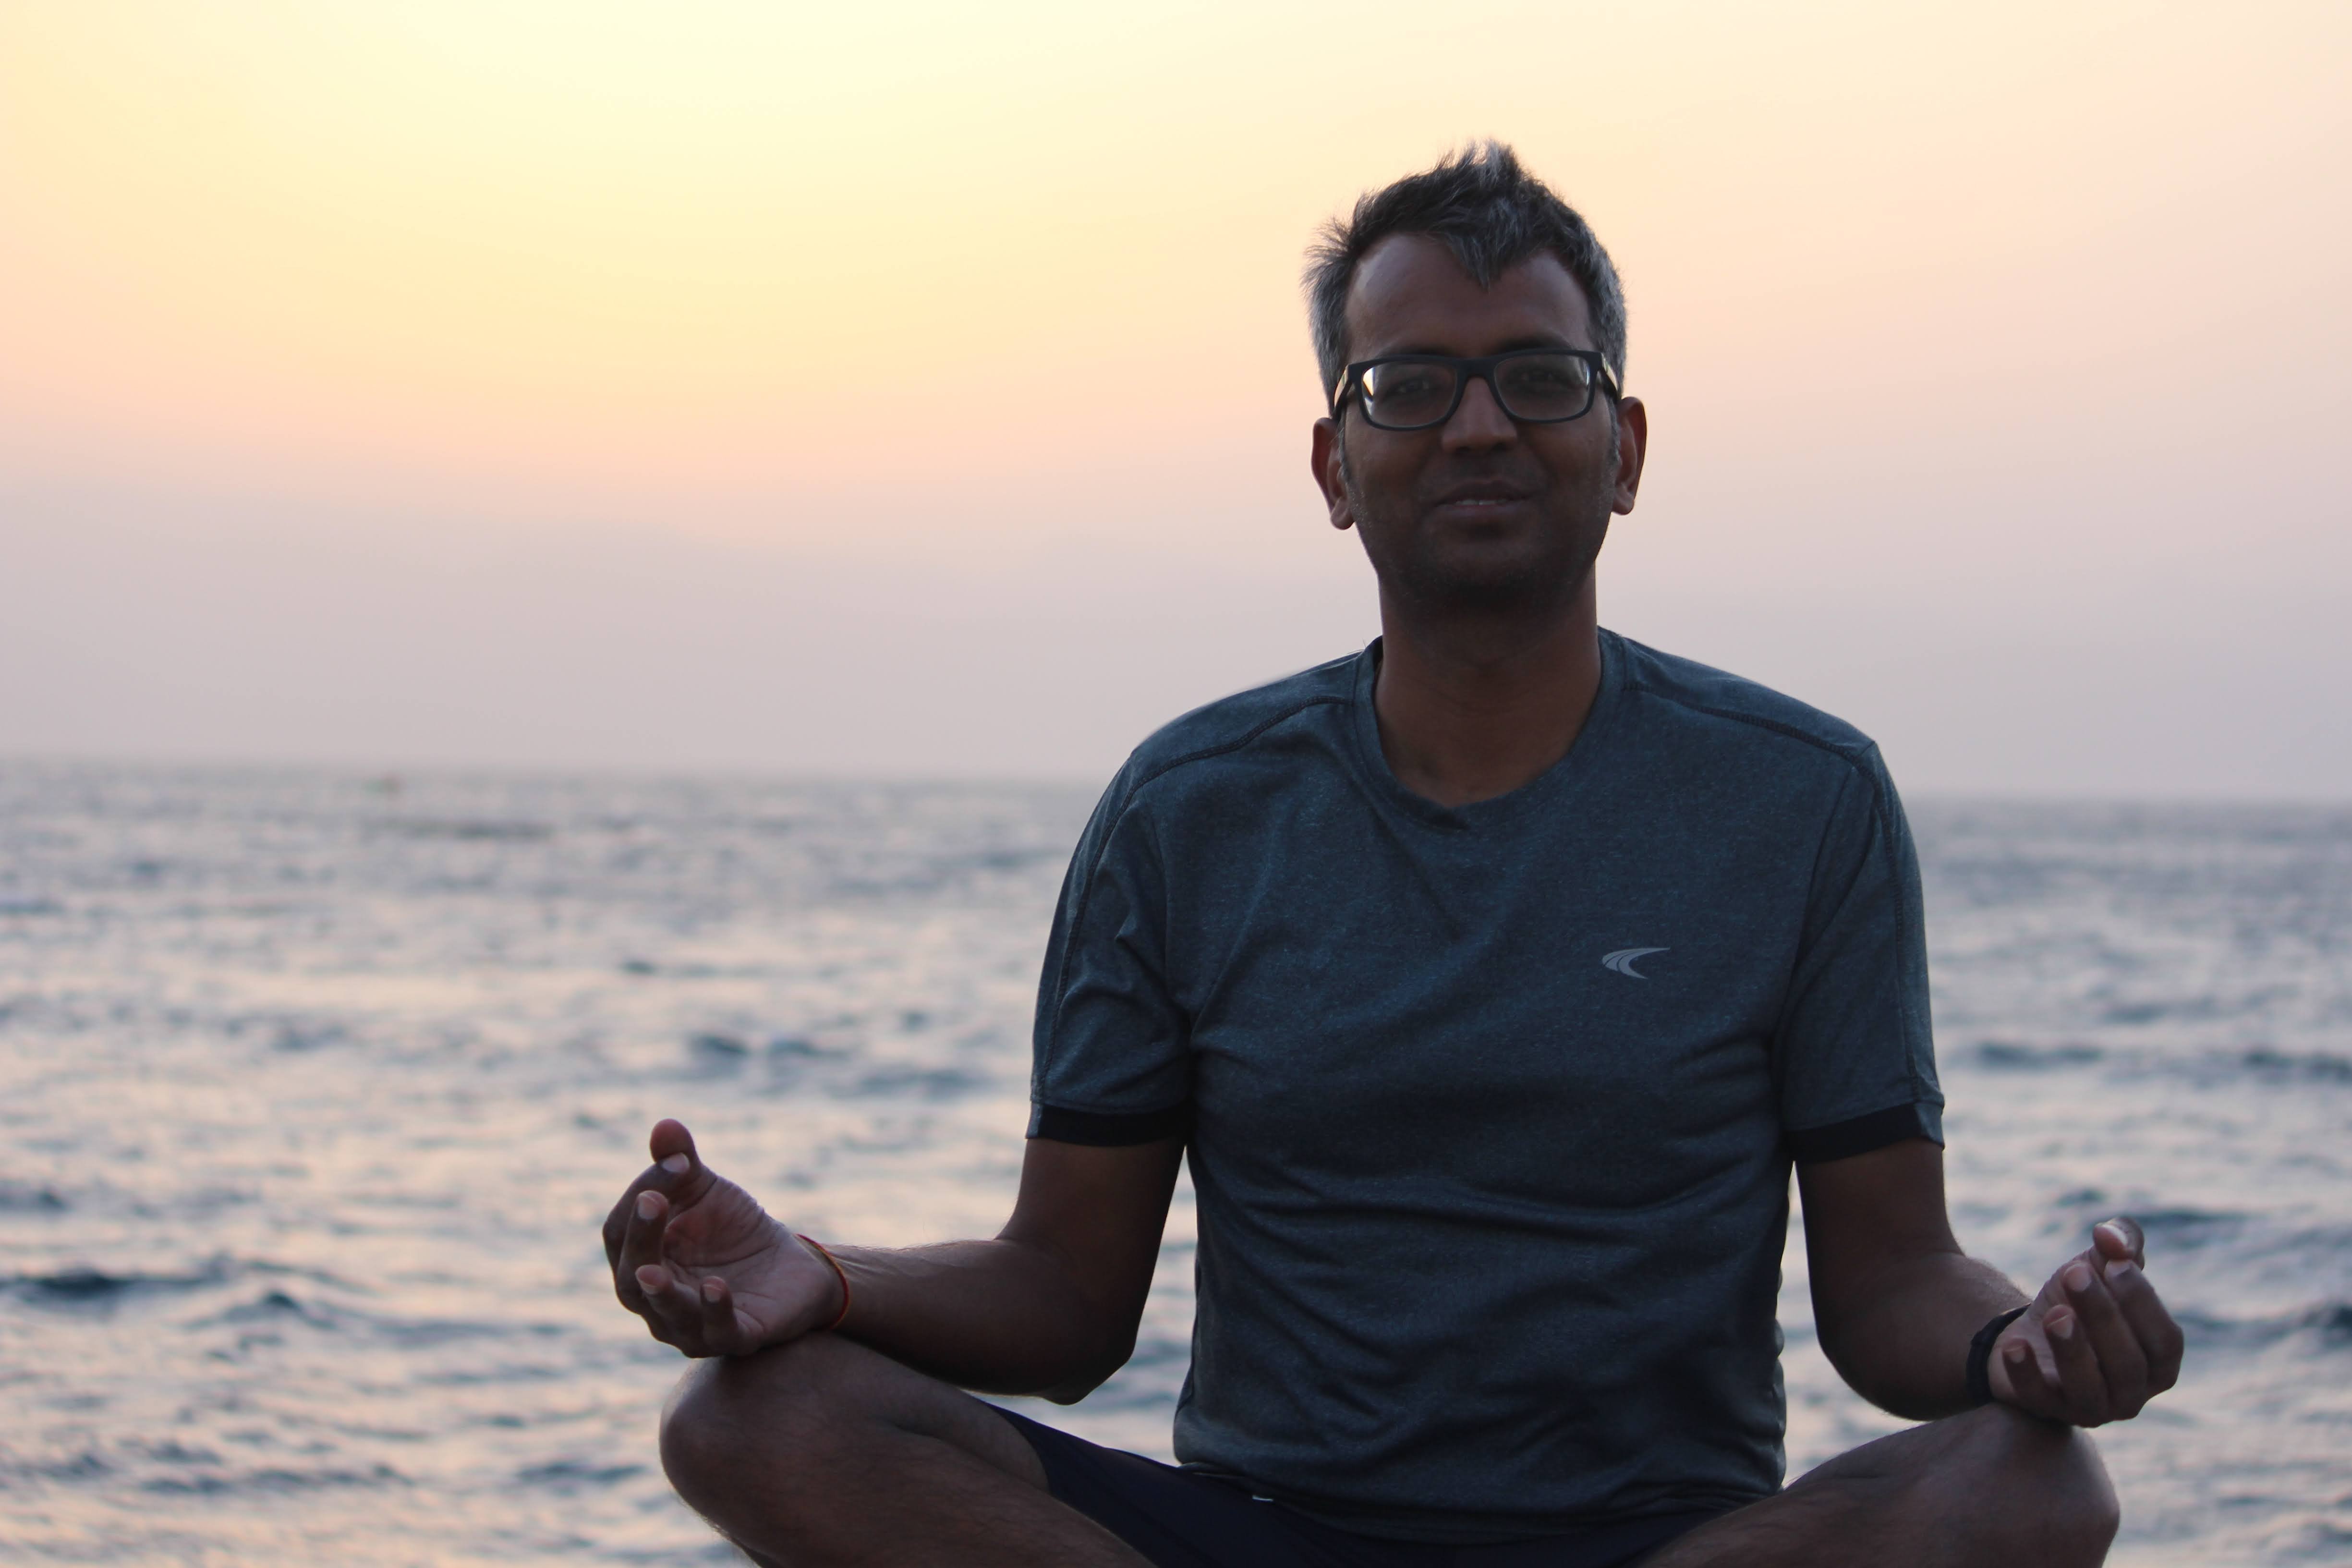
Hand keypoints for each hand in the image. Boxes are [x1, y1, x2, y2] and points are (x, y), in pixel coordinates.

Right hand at [601, 1118, 846, 1356]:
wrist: (793, 1263)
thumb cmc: (734, 1230)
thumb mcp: (708, 1191)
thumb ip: (681, 1163)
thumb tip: (665, 1125)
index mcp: (641, 1262)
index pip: (620, 1234)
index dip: (640, 1198)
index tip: (678, 1161)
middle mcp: (656, 1303)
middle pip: (632, 1276)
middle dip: (641, 1237)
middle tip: (653, 1199)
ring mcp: (692, 1326)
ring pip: (667, 1314)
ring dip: (661, 1292)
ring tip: (655, 1270)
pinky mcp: (738, 1337)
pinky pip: (719, 1331)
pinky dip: (715, 1310)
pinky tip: (717, 1287)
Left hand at [1989, 1217, 2183, 1424]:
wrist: (2028, 1332)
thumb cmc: (2078, 1301)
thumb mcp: (2099, 1266)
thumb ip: (2119, 1243)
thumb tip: (2109, 1234)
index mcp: (2158, 1363)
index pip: (2165, 1341)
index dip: (2142, 1302)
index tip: (2114, 1263)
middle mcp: (2132, 1395)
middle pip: (2127, 1364)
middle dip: (2103, 1316)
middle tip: (2073, 1273)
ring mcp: (2090, 1409)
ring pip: (2090, 1390)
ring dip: (2072, 1351)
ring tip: (2054, 1314)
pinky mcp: (2045, 1410)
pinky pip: (2038, 1399)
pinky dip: (2026, 1373)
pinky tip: (2015, 1345)